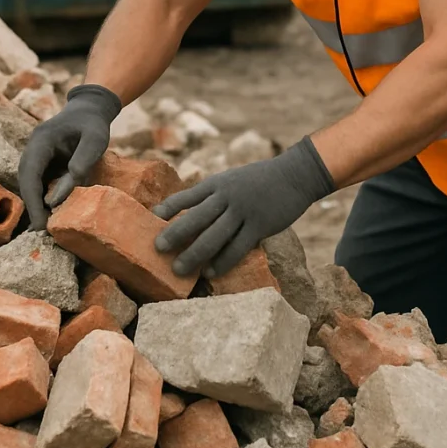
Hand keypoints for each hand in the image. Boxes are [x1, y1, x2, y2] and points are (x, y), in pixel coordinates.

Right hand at [17, 84, 121, 230]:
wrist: (91, 109)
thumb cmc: (94, 123)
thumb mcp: (96, 138)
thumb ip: (82, 161)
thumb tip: (61, 195)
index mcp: (41, 140)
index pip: (29, 173)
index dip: (32, 200)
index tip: (40, 223)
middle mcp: (33, 149)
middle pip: (26, 181)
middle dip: (32, 207)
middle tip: (44, 232)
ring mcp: (37, 156)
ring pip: (31, 184)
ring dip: (37, 204)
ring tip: (49, 228)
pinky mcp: (44, 163)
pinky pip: (40, 182)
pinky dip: (44, 198)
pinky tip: (53, 214)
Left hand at [151, 136, 334, 277]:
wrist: (294, 175)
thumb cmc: (259, 179)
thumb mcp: (233, 179)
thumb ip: (214, 194)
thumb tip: (189, 213)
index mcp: (218, 182)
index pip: (188, 195)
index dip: (169, 207)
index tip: (152, 219)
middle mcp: (228, 195)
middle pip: (196, 217)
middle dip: (175, 234)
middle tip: (157, 248)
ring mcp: (244, 210)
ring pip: (214, 236)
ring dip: (194, 254)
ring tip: (179, 269)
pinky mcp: (260, 225)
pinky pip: (237, 247)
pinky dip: (223, 261)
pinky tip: (211, 272)